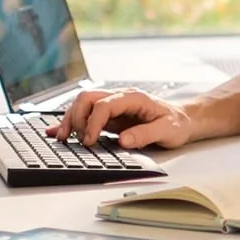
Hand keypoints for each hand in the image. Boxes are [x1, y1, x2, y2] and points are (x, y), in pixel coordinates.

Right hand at [51, 87, 193, 150]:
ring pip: (82, 105)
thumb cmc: (176, 124)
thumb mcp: (166, 130)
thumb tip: (124, 140)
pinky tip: (57, 131)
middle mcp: (119, 98)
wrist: (182, 120)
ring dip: (70, 120)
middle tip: (74, 140)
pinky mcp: (110, 117)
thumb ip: (145, 135)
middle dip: (76, 118)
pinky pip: (86, 115)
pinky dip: (71, 123)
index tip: (89, 141)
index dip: (92, 122)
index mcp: (132, 98)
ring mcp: (113, 106)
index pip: (103, 104)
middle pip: (87, 99)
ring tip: (62, 138)